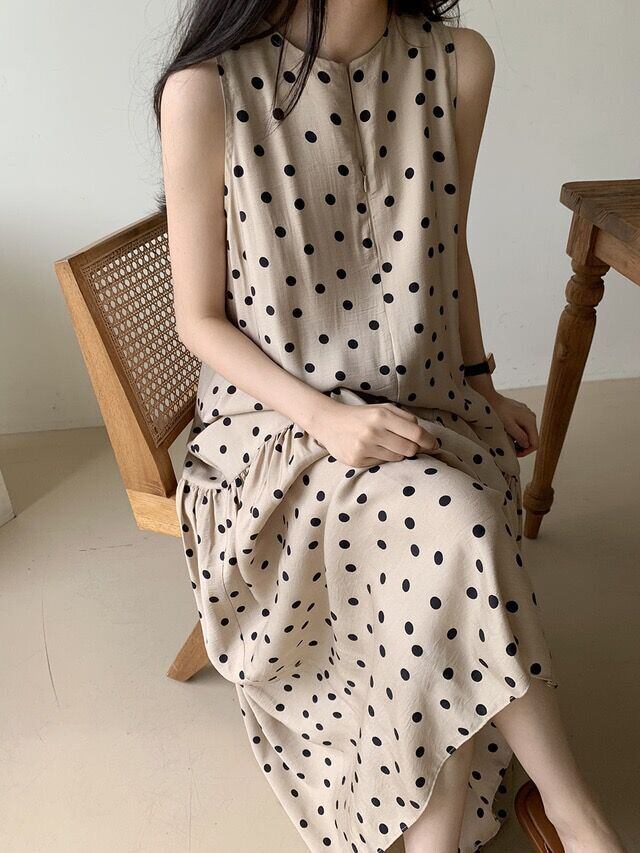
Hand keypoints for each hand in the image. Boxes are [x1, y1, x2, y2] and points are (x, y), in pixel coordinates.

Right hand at [308, 398, 439, 467]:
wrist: (329, 422)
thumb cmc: (361, 415)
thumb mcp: (383, 408)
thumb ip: (405, 418)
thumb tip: (425, 436)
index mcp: (382, 415)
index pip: (416, 434)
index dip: (429, 441)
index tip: (434, 445)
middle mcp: (373, 431)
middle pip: (409, 449)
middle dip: (414, 448)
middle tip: (410, 445)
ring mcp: (364, 447)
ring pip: (397, 457)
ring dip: (398, 453)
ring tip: (386, 444)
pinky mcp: (357, 460)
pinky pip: (382, 463)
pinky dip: (382, 458)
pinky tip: (372, 449)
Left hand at [484, 391, 538, 457]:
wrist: (491, 398)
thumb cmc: (498, 411)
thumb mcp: (508, 425)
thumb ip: (519, 436)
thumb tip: (527, 445)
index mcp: (530, 421)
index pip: (535, 443)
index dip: (527, 451)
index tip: (516, 454)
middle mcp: (532, 417)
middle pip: (532, 438)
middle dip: (523, 446)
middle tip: (512, 450)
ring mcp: (527, 414)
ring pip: (527, 432)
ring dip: (520, 439)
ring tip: (509, 441)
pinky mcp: (522, 413)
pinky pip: (523, 426)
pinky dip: (518, 432)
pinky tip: (509, 433)